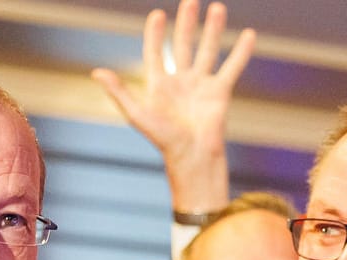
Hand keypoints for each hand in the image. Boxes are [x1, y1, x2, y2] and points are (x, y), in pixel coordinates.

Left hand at [91, 0, 253, 214]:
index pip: (155, 52)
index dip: (154, 34)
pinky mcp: (220, 92)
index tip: (157, 15)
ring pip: (208, 50)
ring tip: (217, 7)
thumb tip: (97, 72)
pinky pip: (232, 67)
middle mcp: (180, 81)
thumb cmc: (163, 140)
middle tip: (191, 1)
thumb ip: (119, 92)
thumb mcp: (137, 114)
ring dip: (213, 29)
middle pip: (182, 45)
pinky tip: (249, 35)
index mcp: (159, 85)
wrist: (192, 158)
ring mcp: (201, 85)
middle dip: (186, 23)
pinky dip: (241, 52)